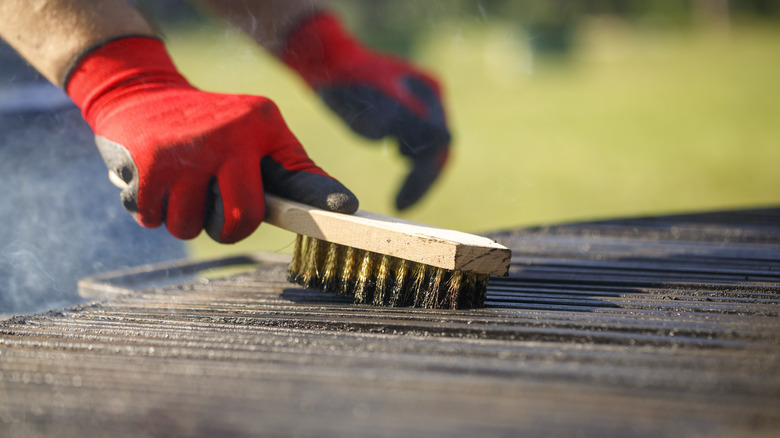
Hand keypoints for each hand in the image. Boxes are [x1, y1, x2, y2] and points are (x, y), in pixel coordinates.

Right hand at [66, 37, 357, 242]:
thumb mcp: (257, 134)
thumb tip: (341, 209)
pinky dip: (150, 209)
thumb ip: (292, 170)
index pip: (295, 172)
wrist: (140, 93)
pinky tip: (154, 180)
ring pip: (188, 226)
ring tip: (180, 185)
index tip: (347, 208)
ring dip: (182, 219)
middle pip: (240, 219)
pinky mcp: (145, 161)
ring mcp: (185, 149)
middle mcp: (227, 135)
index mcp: (260, 126)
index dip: (320, 197)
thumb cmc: (213, 128)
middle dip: (226, 229)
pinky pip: (151, 218)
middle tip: (215, 207)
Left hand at [282, 13, 450, 209]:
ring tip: (399, 199)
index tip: (401, 202)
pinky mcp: (408, 116)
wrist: (327, 64)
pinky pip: (417, 148)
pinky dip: (411, 166)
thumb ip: (405, 117)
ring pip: (429, 152)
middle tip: (400, 207)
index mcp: (429, 91)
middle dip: (421, 181)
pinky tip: (399, 179)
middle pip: (438, 149)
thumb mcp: (371, 102)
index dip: (423, 176)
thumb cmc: (345, 80)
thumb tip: (443, 139)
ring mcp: (421, 107)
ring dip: (418, 176)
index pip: (438, 142)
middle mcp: (431, 99)